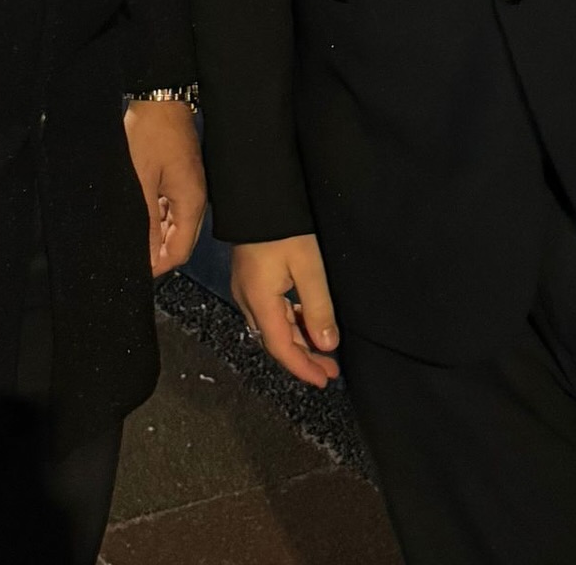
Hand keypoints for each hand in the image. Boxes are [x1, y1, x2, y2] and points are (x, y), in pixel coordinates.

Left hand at [122, 99, 206, 274]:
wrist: (161, 97)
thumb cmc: (150, 135)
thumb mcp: (141, 180)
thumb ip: (146, 221)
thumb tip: (148, 255)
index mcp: (191, 203)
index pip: (180, 252)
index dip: (159, 266)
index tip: (136, 271)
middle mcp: (196, 199)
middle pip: (181, 240)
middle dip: (158, 252)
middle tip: (131, 254)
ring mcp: (191, 187)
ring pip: (176, 225)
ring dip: (156, 234)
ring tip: (132, 234)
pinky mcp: (184, 177)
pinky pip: (173, 207)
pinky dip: (158, 216)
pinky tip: (140, 211)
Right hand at [231, 234, 339, 387]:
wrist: (256, 196)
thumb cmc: (281, 228)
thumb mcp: (308, 267)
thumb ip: (318, 308)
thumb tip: (327, 344)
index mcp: (260, 301)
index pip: (281, 348)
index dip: (303, 368)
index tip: (324, 380)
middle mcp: (247, 300)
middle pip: (275, 341)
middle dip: (303, 358)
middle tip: (329, 369)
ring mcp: (246, 289)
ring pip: (272, 327)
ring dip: (297, 341)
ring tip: (323, 348)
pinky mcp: (249, 279)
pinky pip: (269, 312)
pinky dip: (289, 323)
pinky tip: (304, 319)